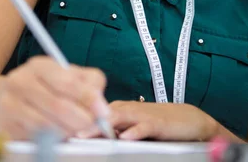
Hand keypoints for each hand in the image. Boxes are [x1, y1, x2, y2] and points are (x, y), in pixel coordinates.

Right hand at [0, 56, 110, 139]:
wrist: (8, 98)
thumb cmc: (49, 86)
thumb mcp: (71, 76)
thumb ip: (91, 84)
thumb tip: (101, 106)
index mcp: (39, 65)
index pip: (67, 82)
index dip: (88, 99)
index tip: (103, 112)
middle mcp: (20, 80)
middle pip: (58, 105)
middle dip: (81, 119)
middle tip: (92, 126)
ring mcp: (8, 104)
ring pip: (47, 125)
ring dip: (67, 131)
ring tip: (75, 129)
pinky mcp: (5, 126)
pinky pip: (35, 138)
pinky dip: (52, 140)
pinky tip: (58, 134)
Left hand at [77, 101, 217, 141]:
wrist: (188, 120)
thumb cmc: (157, 123)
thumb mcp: (131, 126)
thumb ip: (111, 130)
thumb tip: (86, 136)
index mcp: (118, 109)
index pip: (93, 111)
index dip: (76, 117)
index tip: (59, 126)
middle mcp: (127, 109)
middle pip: (100, 112)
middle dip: (82, 120)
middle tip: (65, 130)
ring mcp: (141, 115)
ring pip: (117, 118)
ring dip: (101, 126)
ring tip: (86, 134)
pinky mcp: (157, 123)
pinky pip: (143, 127)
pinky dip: (133, 132)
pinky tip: (124, 138)